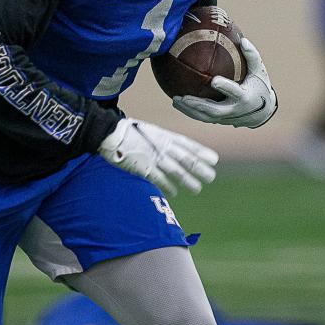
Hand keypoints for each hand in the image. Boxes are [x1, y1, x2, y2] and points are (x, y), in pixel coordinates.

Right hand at [98, 117, 218, 196]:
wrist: (110, 132)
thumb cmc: (128, 131)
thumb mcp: (149, 131)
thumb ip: (161, 140)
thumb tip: (172, 148)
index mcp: (164, 135)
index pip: (187, 144)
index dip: (201, 152)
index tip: (214, 159)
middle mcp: (162, 146)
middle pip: (185, 158)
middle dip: (200, 168)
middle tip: (211, 177)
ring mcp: (153, 156)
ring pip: (176, 170)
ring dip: (188, 180)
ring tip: (198, 189)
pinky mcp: (143, 167)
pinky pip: (159, 178)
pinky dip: (167, 186)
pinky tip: (175, 192)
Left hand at [172, 37, 276, 127]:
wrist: (263, 111)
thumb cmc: (259, 86)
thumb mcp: (259, 71)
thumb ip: (252, 56)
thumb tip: (243, 40)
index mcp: (245, 97)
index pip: (234, 92)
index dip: (225, 87)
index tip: (214, 80)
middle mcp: (235, 110)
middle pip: (214, 110)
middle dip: (198, 104)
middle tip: (183, 97)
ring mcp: (227, 118)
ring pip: (206, 117)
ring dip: (189, 110)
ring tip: (175, 101)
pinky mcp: (221, 121)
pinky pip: (204, 118)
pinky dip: (191, 112)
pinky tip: (178, 103)